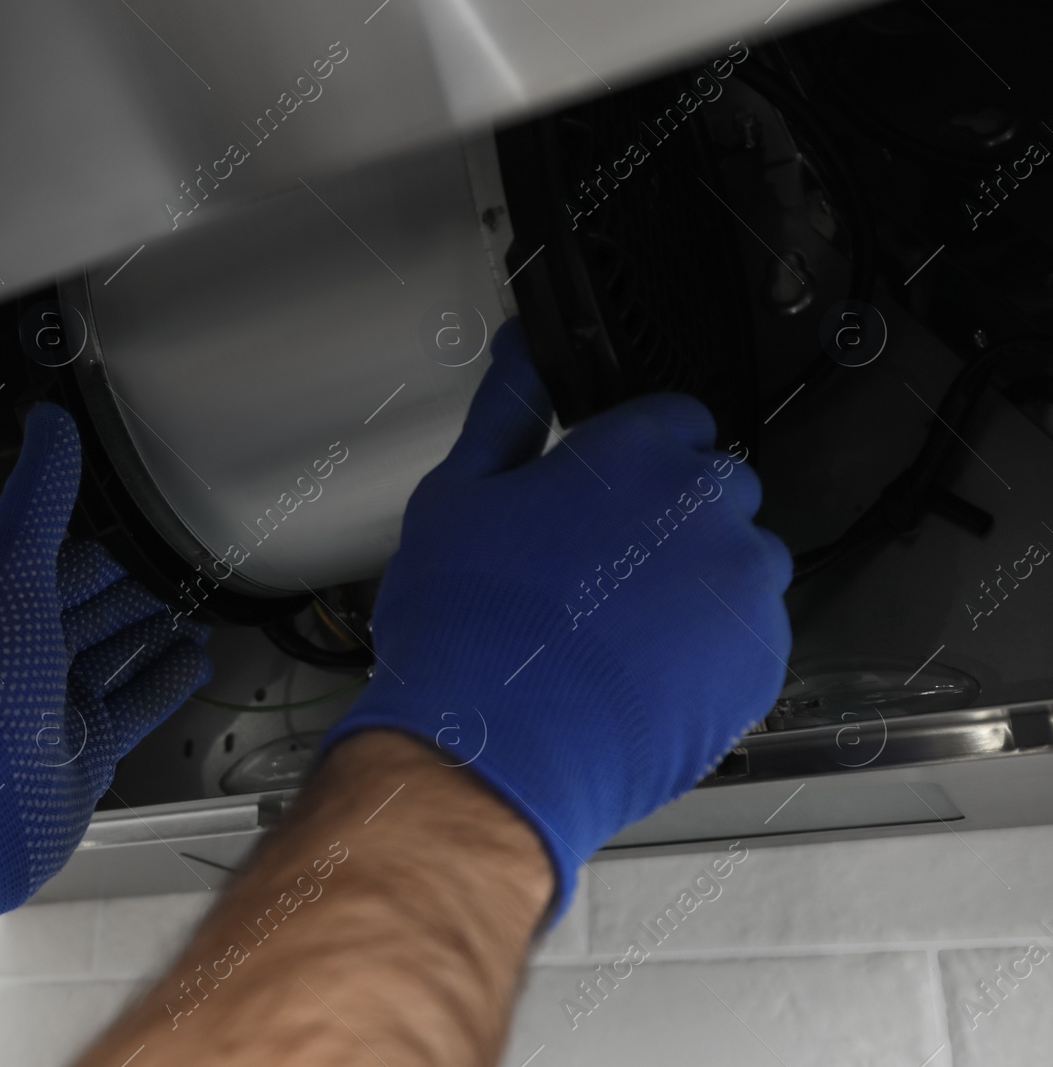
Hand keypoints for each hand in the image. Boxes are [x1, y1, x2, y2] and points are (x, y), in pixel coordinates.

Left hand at [0, 403, 211, 966]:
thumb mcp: (12, 572)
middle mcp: (33, 655)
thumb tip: (52, 422)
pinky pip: (136, 708)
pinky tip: (192, 663)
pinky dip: (165, 683)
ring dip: (156, 632)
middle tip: (184, 562)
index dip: (106, 538)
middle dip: (137, 585)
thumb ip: (38, 498)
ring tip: (197, 610)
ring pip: (119, 657)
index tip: (144, 516)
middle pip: (97, 609)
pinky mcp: (87, 754)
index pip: (68, 561)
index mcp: (9, 607)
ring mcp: (60, 707)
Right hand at [325, 320, 791, 917]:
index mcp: (636, 451)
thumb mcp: (454, 497)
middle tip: (598, 574)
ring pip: (736, 565)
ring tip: (621, 634)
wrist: (498, 753)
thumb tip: (523, 350)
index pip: (676, 419)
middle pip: (712, 491)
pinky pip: (748, 637)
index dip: (635, 458)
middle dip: (668, 521)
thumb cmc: (467, 628)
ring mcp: (741, 586)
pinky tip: (644, 674)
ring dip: (694, 585)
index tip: (604, 497)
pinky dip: (709, 650)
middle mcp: (706, 505)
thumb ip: (504, 411)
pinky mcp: (761, 660)